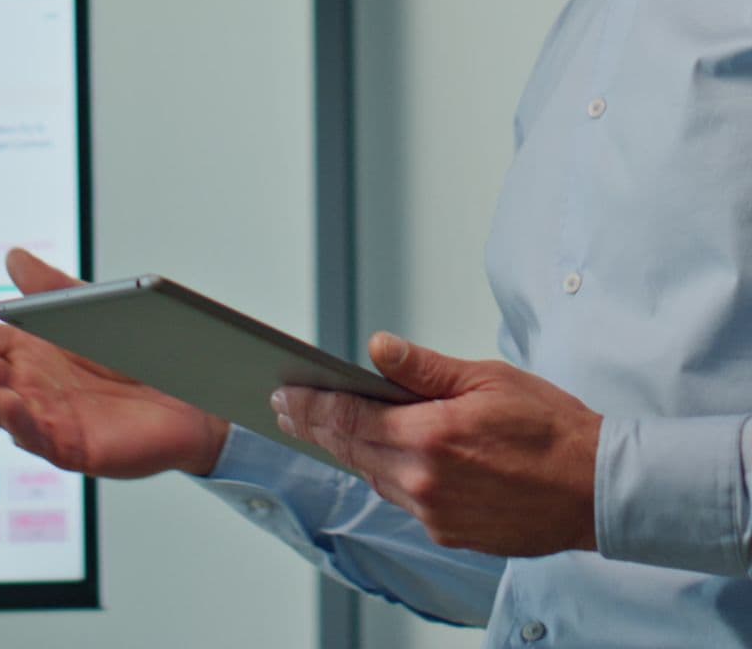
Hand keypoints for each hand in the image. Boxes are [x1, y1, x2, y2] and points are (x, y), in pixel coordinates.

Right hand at [0, 248, 228, 478]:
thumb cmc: (136, 353)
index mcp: (28, 352)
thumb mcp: (86, 311)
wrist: (192, 390)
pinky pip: (43, 437)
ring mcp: (50, 418)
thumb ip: (49, 290)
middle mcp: (30, 387)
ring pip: (0, 410)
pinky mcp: (77, 445)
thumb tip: (12, 256)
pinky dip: (21, 422)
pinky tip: (6, 405)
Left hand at [273, 333, 601, 555]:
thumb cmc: (550, 428)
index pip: (347, 418)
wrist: (598, 489)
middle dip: (315, 426)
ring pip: (374, 476)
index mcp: (429, 438)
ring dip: (351, 450)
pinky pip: (404, 500)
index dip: (309, 406)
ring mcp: (436, 514)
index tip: (283, 395)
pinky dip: (388, 475)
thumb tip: (378, 348)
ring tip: (328, 426)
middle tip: (287, 408)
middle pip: (351, 450)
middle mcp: (424, 482)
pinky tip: (384, 455)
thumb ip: (423, 368)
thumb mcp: (486, 378)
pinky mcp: (451, 534)